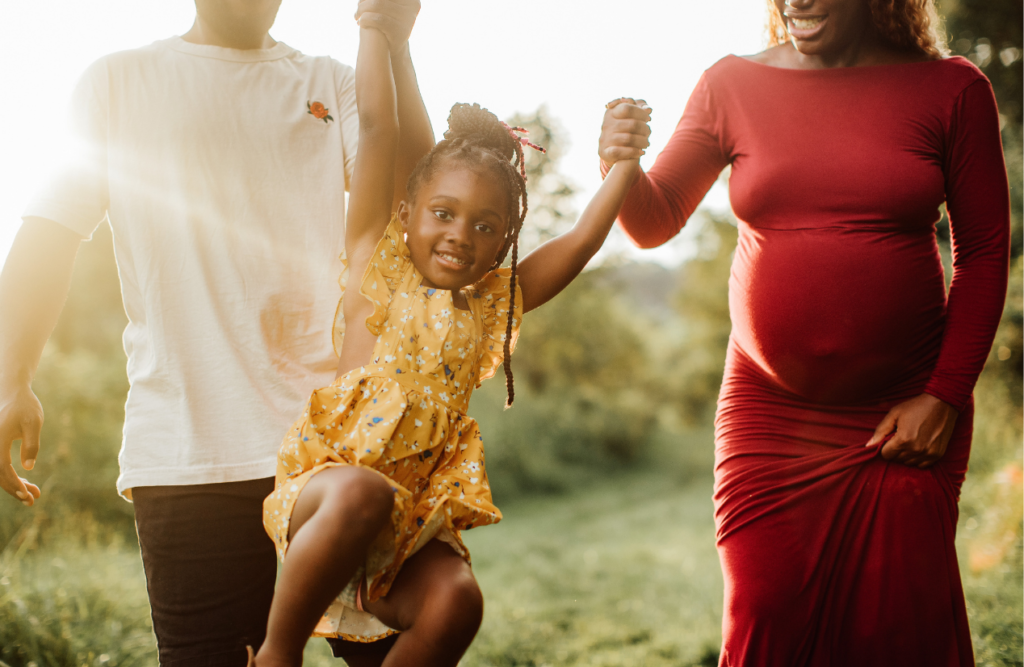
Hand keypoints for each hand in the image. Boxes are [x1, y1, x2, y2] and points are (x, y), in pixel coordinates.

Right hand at [0, 384, 42, 505]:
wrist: (14, 395)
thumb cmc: (26, 408)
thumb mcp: (34, 423)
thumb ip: (31, 444)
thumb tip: (28, 467)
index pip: (1, 467)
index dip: (13, 482)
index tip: (26, 494)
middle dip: (14, 489)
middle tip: (32, 501)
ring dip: (14, 485)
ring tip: (34, 495)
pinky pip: (1, 467)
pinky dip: (12, 477)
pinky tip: (26, 484)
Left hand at [355, 0, 419, 50]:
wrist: (390, 51)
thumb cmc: (385, 25)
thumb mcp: (387, 9)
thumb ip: (382, 1)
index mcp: (411, 0)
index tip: (363, 1)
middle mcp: (413, 6)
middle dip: (365, 2)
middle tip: (358, 8)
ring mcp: (408, 19)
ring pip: (377, 5)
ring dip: (362, 9)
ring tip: (356, 16)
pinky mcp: (400, 31)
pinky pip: (378, 19)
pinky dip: (366, 19)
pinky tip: (360, 23)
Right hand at [599, 97, 651, 165]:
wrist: (612, 151)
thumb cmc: (625, 130)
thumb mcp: (632, 116)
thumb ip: (640, 109)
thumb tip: (648, 109)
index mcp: (611, 112)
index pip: (627, 108)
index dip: (641, 113)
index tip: (647, 119)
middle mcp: (606, 124)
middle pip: (632, 124)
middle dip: (645, 129)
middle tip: (648, 132)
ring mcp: (605, 139)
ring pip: (628, 139)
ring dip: (642, 141)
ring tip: (646, 143)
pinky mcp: (605, 153)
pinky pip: (619, 151)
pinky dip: (633, 152)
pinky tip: (641, 152)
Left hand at [866, 393, 958, 467]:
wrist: (941, 404)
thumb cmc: (915, 407)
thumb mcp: (894, 414)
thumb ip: (880, 431)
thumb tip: (868, 446)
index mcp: (903, 440)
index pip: (886, 455)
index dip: (885, 447)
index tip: (890, 438)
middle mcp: (916, 450)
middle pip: (897, 459)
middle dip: (895, 450)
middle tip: (900, 437)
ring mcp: (928, 453)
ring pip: (908, 463)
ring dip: (906, 455)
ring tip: (910, 440)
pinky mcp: (938, 455)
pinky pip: (922, 465)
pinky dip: (918, 458)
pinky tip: (918, 446)